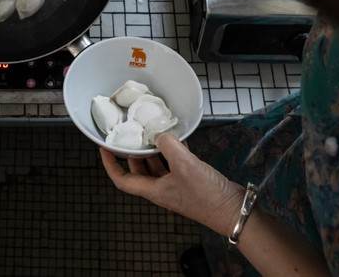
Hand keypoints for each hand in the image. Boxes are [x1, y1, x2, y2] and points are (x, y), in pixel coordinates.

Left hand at [100, 133, 243, 234]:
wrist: (234, 209)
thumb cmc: (207, 196)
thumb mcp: (184, 165)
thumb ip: (168, 146)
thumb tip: (159, 133)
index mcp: (153, 190)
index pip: (122, 180)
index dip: (110, 164)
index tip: (104, 148)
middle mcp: (161, 188)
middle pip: (138, 169)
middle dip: (133, 151)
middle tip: (131, 133)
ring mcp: (176, 184)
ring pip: (157, 164)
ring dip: (154, 148)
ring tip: (153, 130)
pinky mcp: (190, 180)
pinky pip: (175, 162)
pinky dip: (173, 149)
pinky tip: (178, 136)